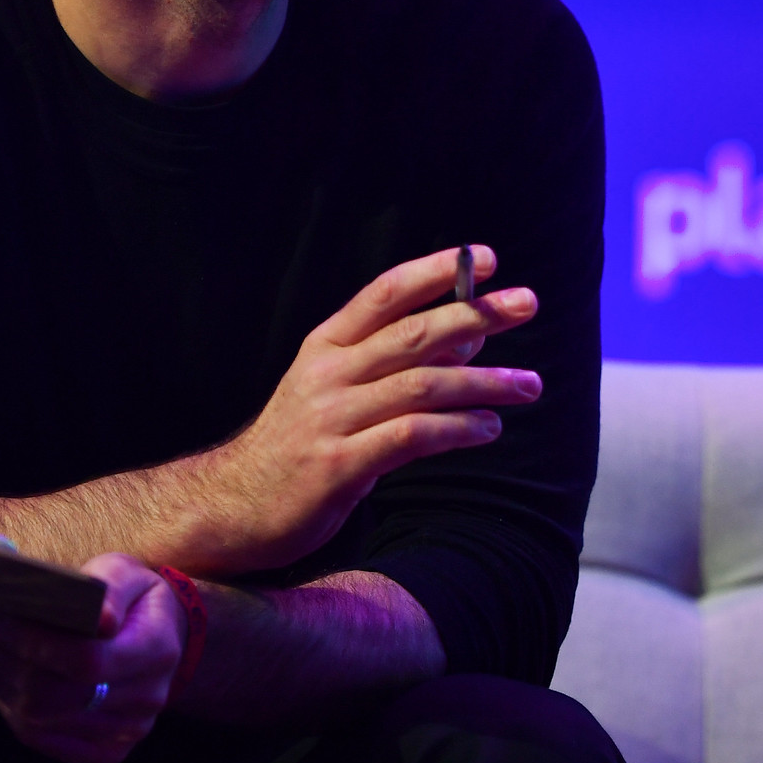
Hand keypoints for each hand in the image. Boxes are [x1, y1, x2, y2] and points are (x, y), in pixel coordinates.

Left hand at [0, 553, 185, 762]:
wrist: (164, 638)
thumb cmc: (135, 598)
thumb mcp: (129, 572)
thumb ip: (110, 586)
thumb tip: (99, 616)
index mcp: (155, 650)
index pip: (86, 661)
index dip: (36, 645)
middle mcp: (143, 699)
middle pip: (54, 698)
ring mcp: (126, 732)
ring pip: (41, 722)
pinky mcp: (106, 750)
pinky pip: (45, 741)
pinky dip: (12, 709)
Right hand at [184, 245, 539, 574]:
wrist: (235, 506)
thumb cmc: (300, 444)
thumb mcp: (337, 391)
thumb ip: (395, 363)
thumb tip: (470, 333)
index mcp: (324, 345)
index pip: (385, 293)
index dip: (436, 271)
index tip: (485, 257)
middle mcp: (326, 374)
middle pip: (413, 333)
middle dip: (476, 315)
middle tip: (528, 304)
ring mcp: (330, 419)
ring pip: (421, 385)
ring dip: (483, 382)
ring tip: (528, 385)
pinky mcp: (338, 466)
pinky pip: (411, 437)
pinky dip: (457, 429)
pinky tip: (488, 428)